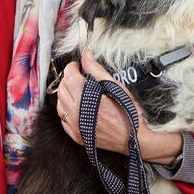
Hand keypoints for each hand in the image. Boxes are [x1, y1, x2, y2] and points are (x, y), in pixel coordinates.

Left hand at [56, 50, 183, 164]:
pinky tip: (76, 106)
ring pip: (59, 105)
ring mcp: (74, 127)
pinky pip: (63, 120)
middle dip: (68, 79)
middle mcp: (75, 114)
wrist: (134, 138)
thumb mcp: (115, 86)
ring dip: (66, 94)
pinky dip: (66, 110)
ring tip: (77, 90)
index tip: (77, 65)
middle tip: (79, 76)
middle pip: (62, 89)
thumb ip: (97, 70)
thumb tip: (86, 55)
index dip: (72, 67)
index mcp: (85, 99)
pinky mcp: (76, 136)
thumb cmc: (128, 112)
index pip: (69, 77)